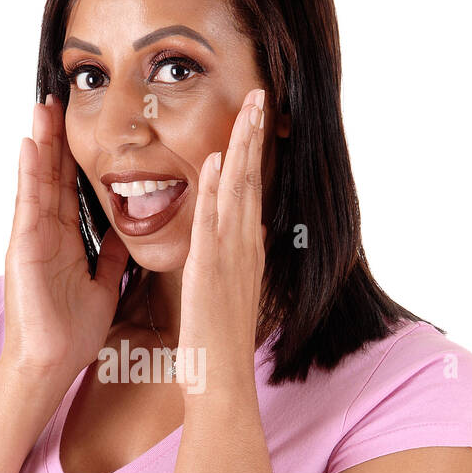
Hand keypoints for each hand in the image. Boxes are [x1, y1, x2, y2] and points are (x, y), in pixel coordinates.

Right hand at [2, 96, 129, 385]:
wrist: (52, 363)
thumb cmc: (71, 332)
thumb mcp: (103, 284)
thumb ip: (111, 257)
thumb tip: (127, 232)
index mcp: (67, 241)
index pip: (72, 189)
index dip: (76, 157)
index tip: (83, 125)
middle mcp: (47, 233)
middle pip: (52, 176)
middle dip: (56, 139)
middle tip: (58, 100)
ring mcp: (32, 237)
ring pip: (38, 181)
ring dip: (40, 143)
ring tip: (42, 108)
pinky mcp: (23, 247)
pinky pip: (28, 203)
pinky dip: (29, 174)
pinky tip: (31, 145)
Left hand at [175, 88, 266, 399]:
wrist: (221, 378)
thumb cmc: (218, 342)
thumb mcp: (228, 291)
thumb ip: (235, 260)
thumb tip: (246, 237)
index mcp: (246, 251)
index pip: (252, 190)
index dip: (254, 152)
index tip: (255, 118)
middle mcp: (245, 247)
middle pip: (253, 180)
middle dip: (255, 135)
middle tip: (259, 94)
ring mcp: (230, 257)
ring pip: (240, 191)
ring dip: (243, 147)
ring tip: (249, 108)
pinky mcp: (211, 270)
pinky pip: (214, 222)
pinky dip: (218, 190)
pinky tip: (220, 161)